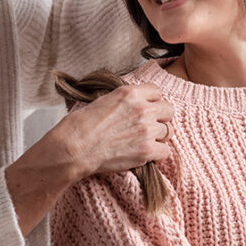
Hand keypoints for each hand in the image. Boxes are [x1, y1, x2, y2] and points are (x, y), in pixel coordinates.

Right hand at [56, 83, 173, 177]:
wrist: (76, 147)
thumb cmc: (82, 125)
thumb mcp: (104, 100)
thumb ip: (124, 100)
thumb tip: (132, 104)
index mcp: (131, 93)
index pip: (157, 91)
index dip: (152, 101)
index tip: (147, 108)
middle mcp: (142, 109)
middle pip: (169, 110)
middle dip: (161, 117)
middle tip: (150, 125)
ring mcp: (147, 130)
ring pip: (168, 131)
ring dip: (158, 136)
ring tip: (144, 141)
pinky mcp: (147, 151)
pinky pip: (165, 152)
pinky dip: (157, 154)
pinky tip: (146, 153)